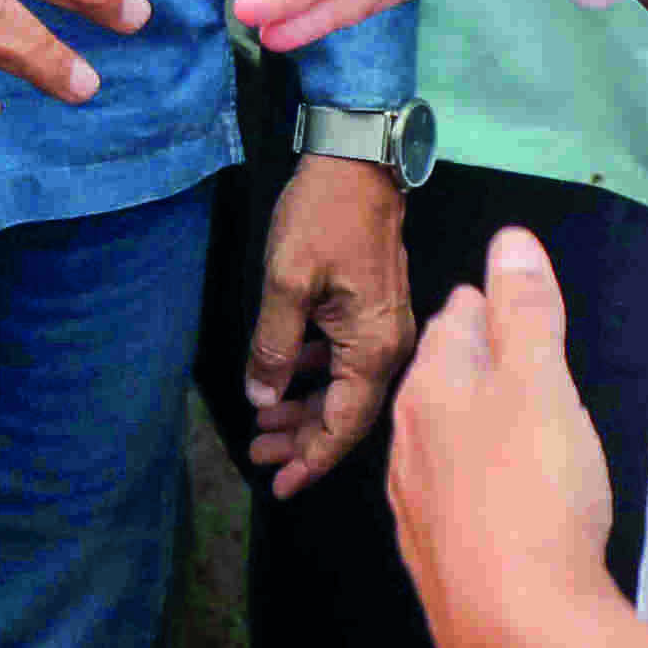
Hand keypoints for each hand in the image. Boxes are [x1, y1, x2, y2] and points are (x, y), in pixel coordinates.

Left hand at [244, 153, 413, 495]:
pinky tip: (287, 380)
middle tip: (258, 458)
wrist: (357, 160)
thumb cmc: (323, 215)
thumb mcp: (287, 281)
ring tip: (263, 428)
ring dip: (305, 407)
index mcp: (375, 346)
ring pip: (344, 387)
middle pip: (345, 412)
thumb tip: (263, 398)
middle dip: (302, 438)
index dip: (311, 459)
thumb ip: (275, 346)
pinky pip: (346, 360)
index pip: (343, 424)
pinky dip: (316, 375)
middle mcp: (389, 345)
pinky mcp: (373, 309)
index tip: (279, 487)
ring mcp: (384, 327)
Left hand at [391, 233, 623, 647]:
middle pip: (437, 380)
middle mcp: (409, 441)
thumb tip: (509, 238)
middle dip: (463, 359)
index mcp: (430, 388)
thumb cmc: (532, 490)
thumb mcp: (538, 381)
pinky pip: (449, 495)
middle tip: (496, 347)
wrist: (517, 628)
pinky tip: (488, 493)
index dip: (479, 303)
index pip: (451, 323)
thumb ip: (524, 310)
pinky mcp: (437, 556)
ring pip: (435, 440)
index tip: (492, 294)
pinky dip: (468, 478)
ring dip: (461, 421)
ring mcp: (417, 503)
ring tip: (493, 415)